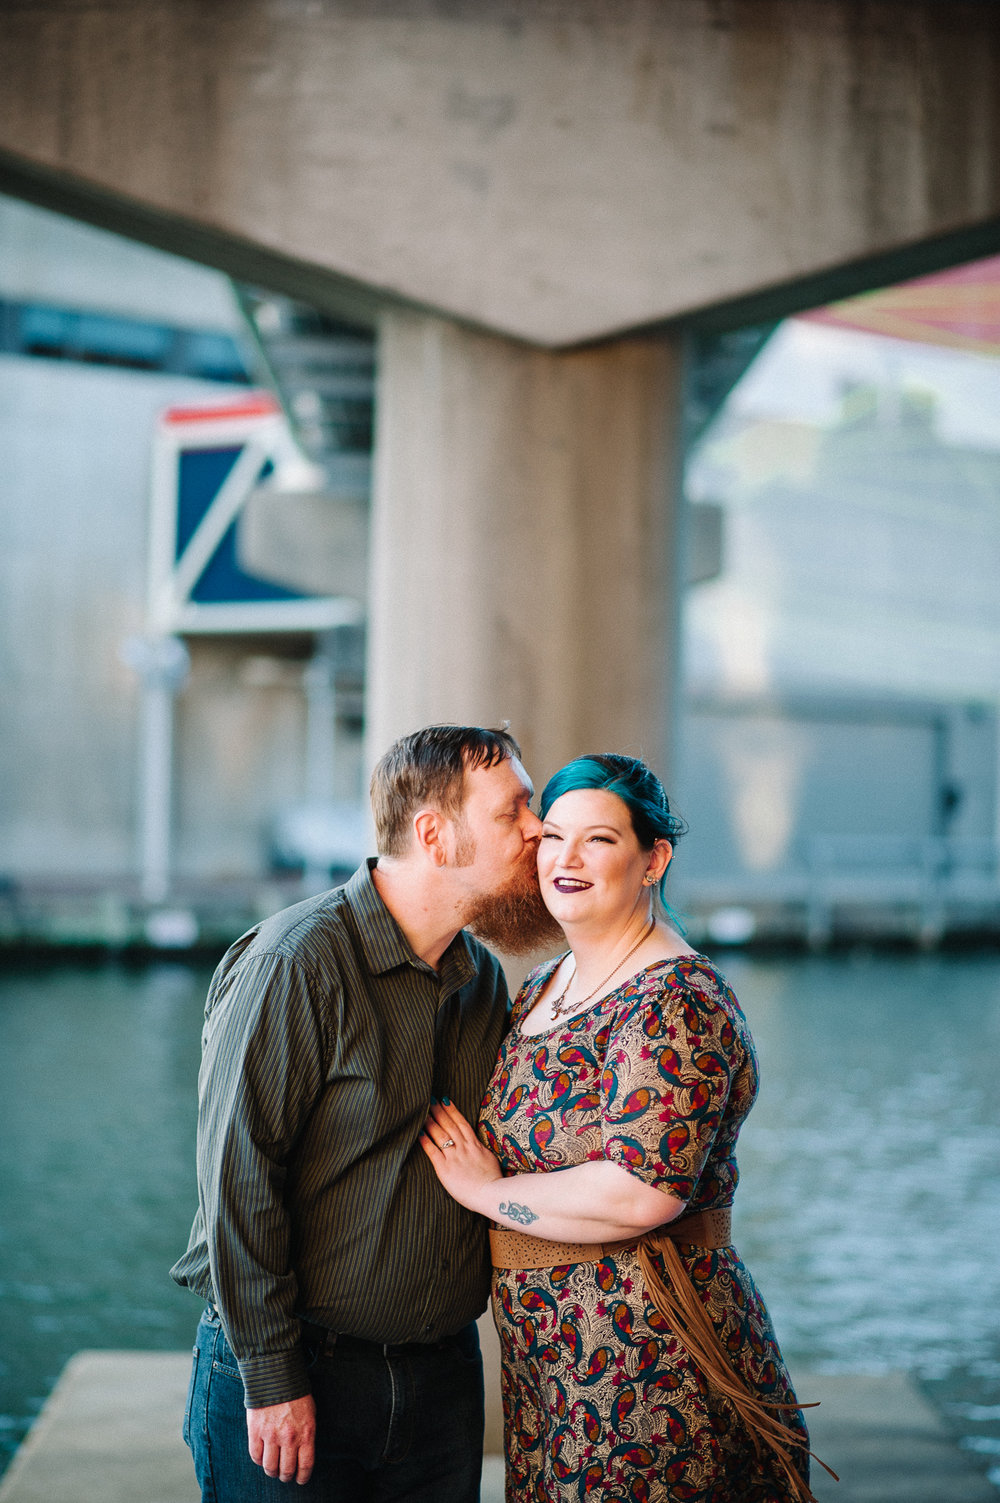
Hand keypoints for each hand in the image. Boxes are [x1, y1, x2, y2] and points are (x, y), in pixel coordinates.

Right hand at [247, 1394, 315, 1484]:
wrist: (276, 1376)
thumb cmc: (295, 1394)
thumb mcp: (309, 1413)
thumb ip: (306, 1435)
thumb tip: (302, 1454)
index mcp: (305, 1433)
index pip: (305, 1465)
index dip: (303, 1477)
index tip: (300, 1479)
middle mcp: (289, 1437)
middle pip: (286, 1470)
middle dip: (286, 1476)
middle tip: (285, 1474)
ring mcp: (271, 1435)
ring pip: (269, 1467)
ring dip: (272, 1471)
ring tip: (273, 1468)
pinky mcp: (255, 1431)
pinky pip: (255, 1456)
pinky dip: (259, 1460)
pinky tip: (262, 1456)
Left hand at [419, 1099, 502, 1213]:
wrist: (491, 1194)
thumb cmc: (493, 1180)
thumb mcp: (489, 1159)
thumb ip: (481, 1150)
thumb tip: (477, 1145)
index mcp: (475, 1145)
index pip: (462, 1123)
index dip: (452, 1111)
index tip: (445, 1100)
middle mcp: (464, 1147)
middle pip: (449, 1125)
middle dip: (439, 1111)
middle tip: (430, 1100)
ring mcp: (455, 1157)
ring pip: (441, 1134)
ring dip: (431, 1122)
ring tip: (423, 1112)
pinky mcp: (445, 1168)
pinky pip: (433, 1151)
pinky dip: (425, 1141)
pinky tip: (419, 1133)